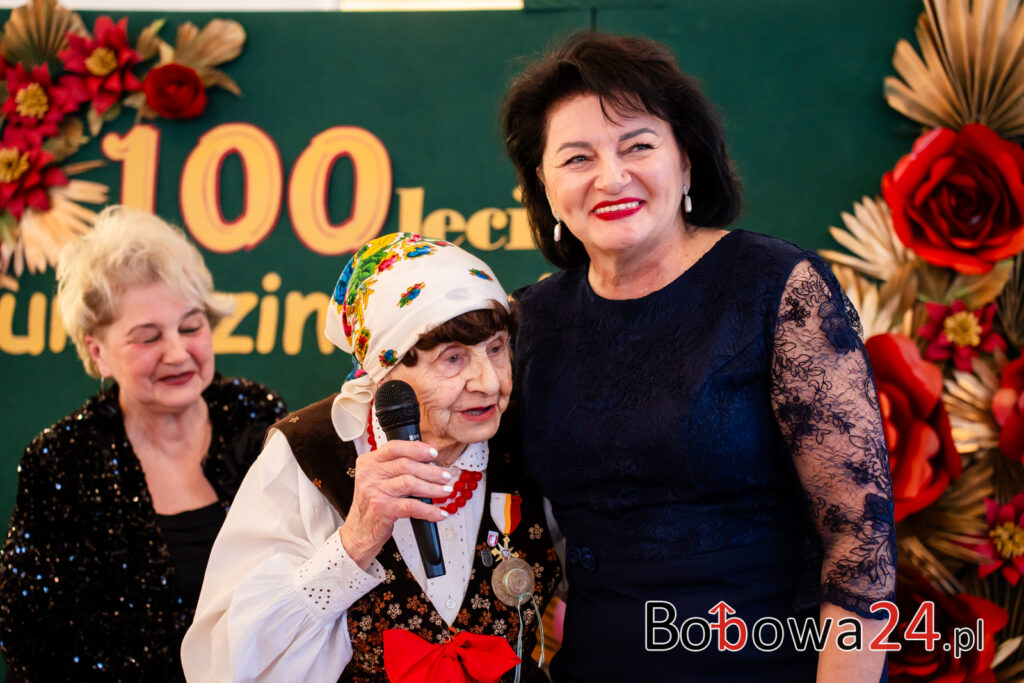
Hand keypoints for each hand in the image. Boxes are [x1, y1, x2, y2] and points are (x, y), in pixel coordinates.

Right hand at [339, 440, 451, 569]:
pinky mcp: (382, 509)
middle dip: (430, 471)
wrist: (359, 531)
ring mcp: (374, 491)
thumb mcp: (381, 479)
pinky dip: (429, 510)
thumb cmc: (373, 504)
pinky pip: (411, 506)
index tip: (433, 453)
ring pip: (410, 483)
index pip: (394, 447)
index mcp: (369, 462)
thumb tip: (430, 450)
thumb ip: (401, 463)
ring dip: (433, 488)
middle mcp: (369, 474)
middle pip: (405, 465)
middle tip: (446, 476)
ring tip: (445, 491)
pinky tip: (439, 512)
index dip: (416, 448)